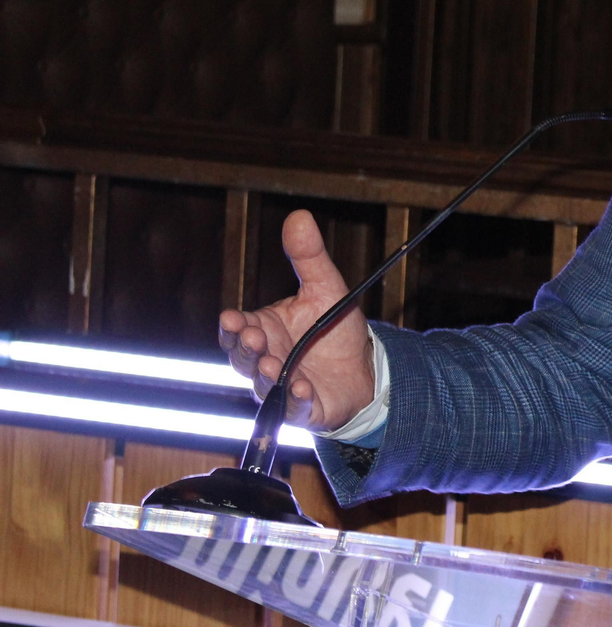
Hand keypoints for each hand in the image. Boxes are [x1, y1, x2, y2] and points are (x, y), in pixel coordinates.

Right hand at [218, 209, 375, 431]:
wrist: (365, 364)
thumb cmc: (334, 327)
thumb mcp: (325, 286)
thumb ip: (308, 257)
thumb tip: (298, 217)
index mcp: (263, 329)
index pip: (236, 330)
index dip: (231, 327)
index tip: (234, 319)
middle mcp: (264, 360)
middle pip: (241, 358)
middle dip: (245, 349)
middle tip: (256, 338)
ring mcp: (280, 387)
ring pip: (260, 386)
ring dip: (264, 375)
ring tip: (273, 364)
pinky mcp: (304, 409)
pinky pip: (293, 409)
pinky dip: (295, 401)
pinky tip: (301, 388)